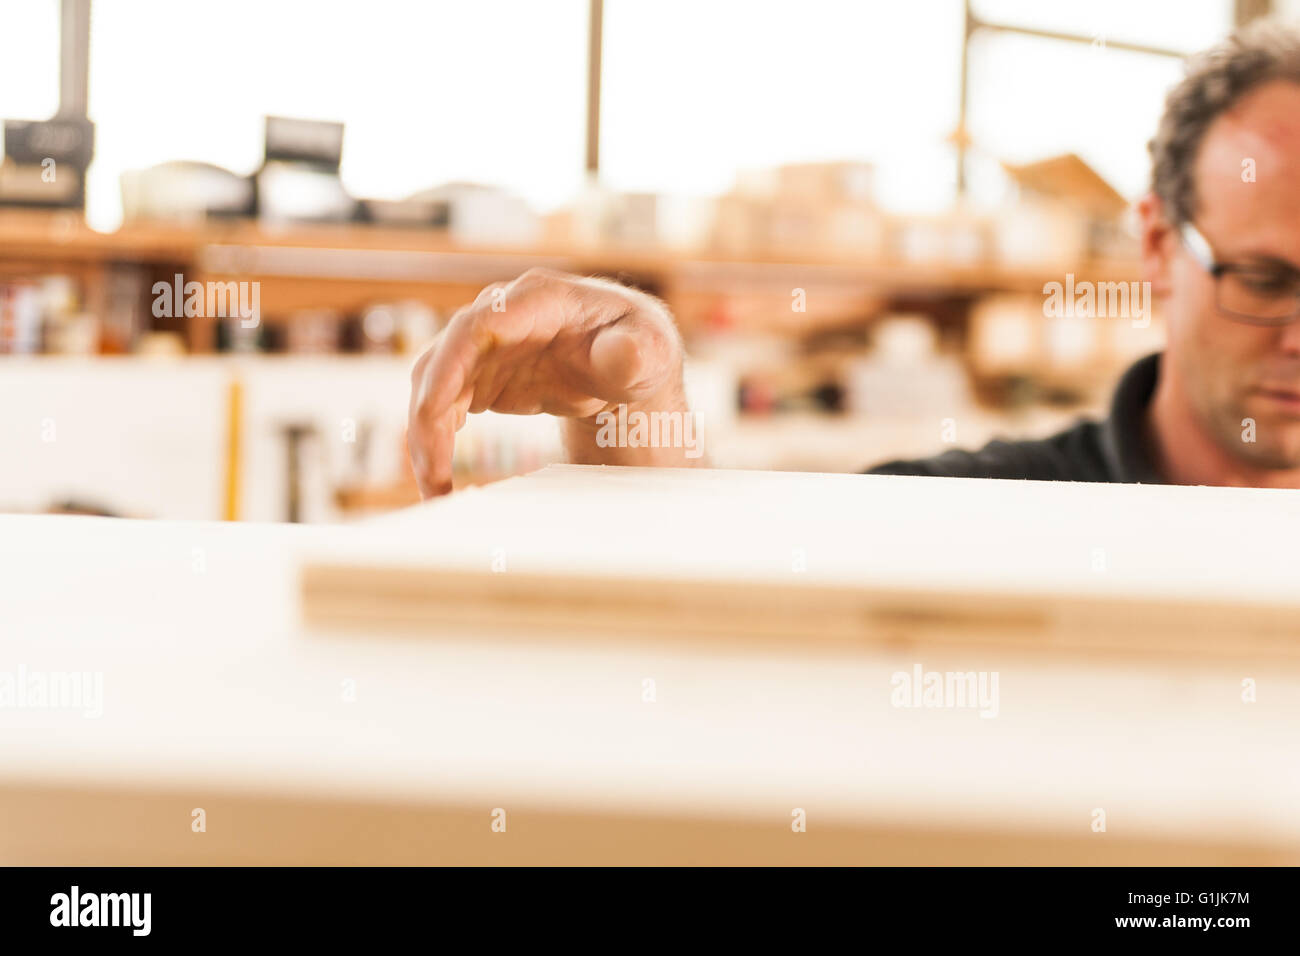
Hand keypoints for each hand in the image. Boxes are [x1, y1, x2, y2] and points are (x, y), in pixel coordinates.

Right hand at [408, 268, 691, 496]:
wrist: (626, 362)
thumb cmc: (640, 348)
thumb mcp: (651, 350)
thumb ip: (637, 353)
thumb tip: (622, 355)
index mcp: (543, 300)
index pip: (485, 322)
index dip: (454, 361)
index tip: (435, 407)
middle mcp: (502, 315)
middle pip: (444, 358)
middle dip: (430, 416)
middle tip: (434, 475)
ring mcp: (486, 345)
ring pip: (433, 384)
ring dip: (426, 436)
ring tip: (437, 489)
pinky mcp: (478, 373)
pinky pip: (442, 404)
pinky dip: (436, 439)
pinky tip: (441, 475)